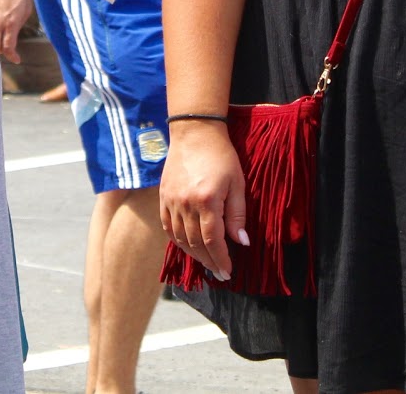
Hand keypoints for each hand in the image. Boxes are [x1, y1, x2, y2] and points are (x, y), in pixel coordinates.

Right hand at [160, 120, 248, 282]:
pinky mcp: (163, 197)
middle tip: (219, 273)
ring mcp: (171, 201)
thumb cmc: (221, 156)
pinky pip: (167, 227)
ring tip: (207, 262)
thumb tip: (242, 242)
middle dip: (209, 262)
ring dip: (194, 255)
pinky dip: (178, 241)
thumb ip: (237, 214)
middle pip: (196, 243)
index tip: (228, 271)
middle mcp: (186, 204)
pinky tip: (188, 246)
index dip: (221, 259)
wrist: (195, 132)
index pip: (213, 240)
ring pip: (180, 239)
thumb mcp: (237, 183)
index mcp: (207, 200)